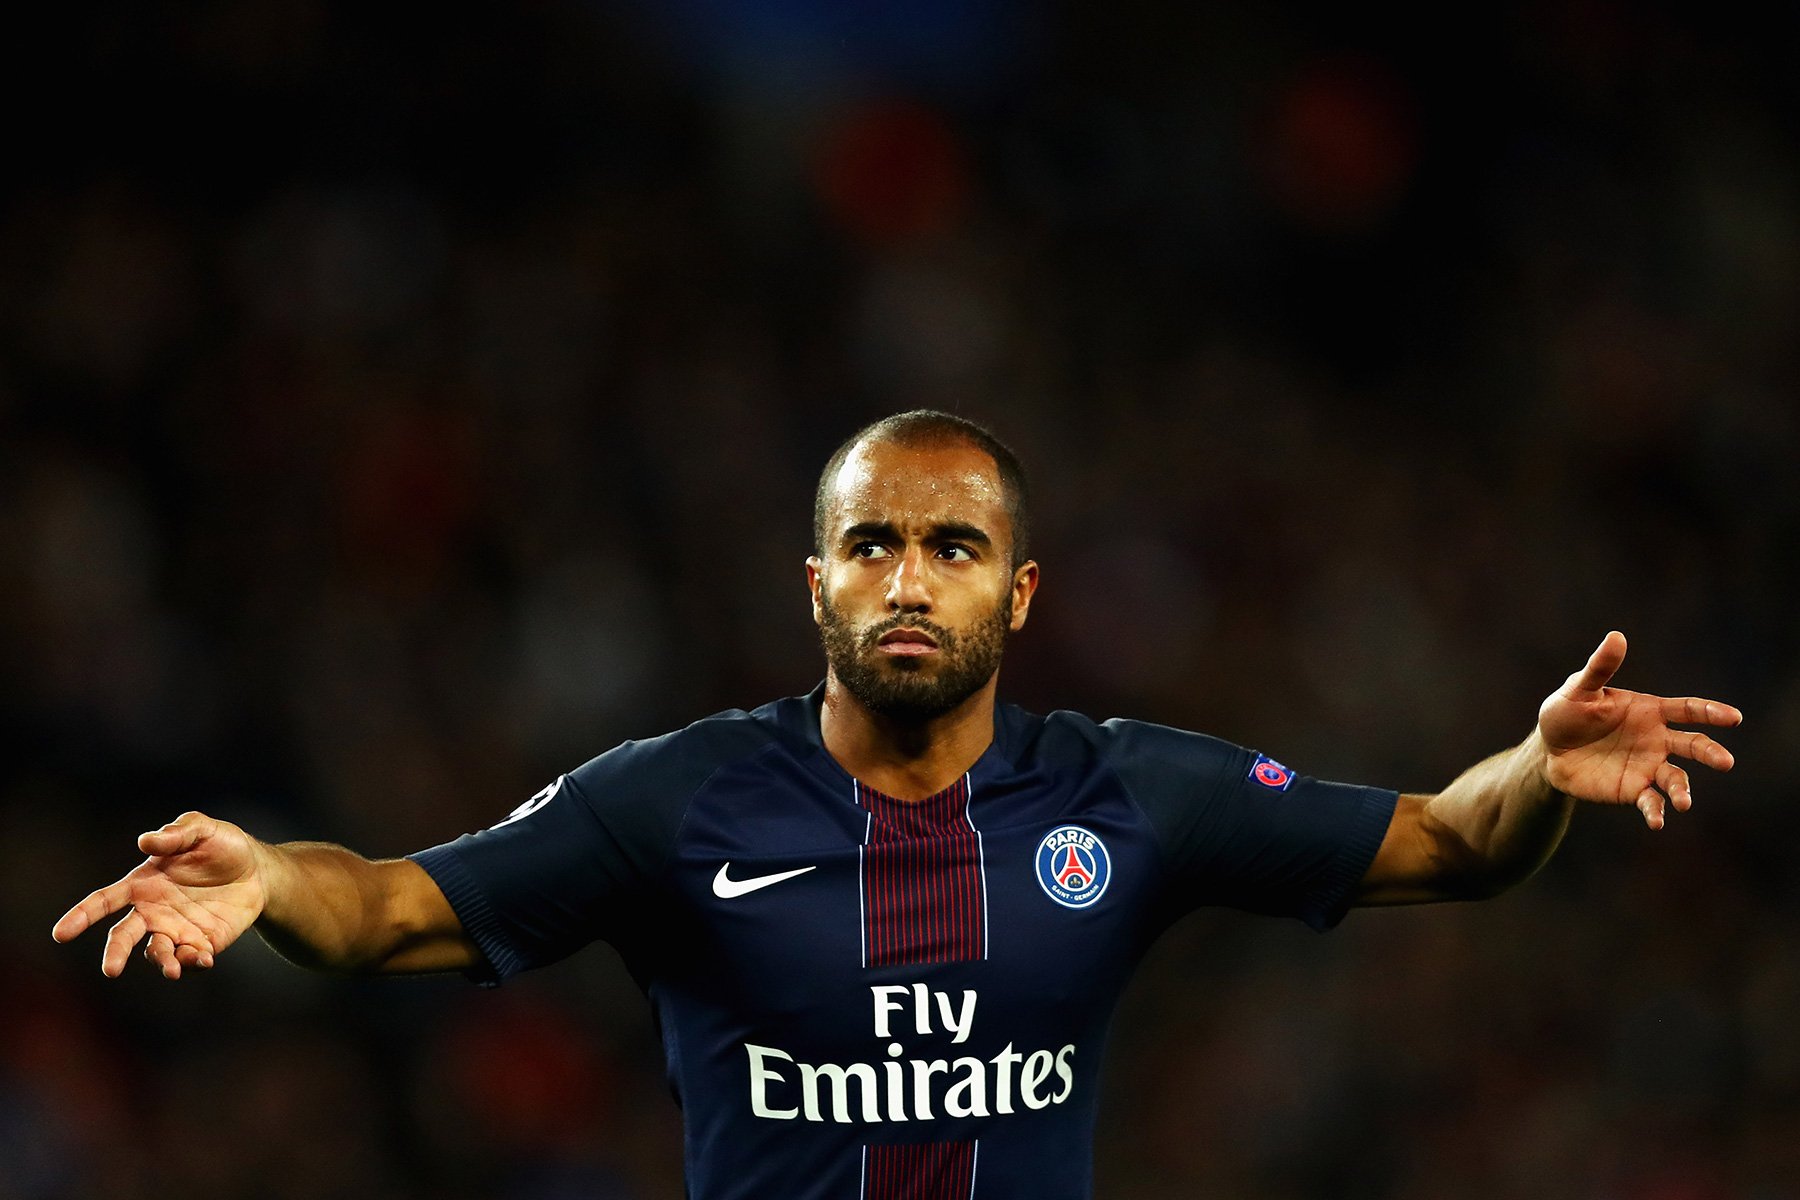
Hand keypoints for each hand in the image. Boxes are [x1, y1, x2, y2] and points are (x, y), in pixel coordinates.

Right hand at [51, 811, 269, 978]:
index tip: (60, 934)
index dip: (80, 916)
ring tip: (173, 969)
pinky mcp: (202, 943)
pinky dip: (193, 963)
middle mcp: (153, 911)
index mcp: (142, 884)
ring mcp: (176, 930)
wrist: (258, 869)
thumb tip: (145, 842)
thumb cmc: (222, 845)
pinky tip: (204, 959)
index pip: (103, 901)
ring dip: (162, 963)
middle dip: (115, 953)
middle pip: (123, 936)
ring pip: (156, 953)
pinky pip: (190, 959)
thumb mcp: (202, 830)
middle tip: (111, 970)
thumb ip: (176, 834)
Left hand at [1538, 632, 1740, 828]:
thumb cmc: (1566, 713)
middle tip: (1725, 762)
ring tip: (1682, 802)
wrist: (1548, 752)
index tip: (1732, 718)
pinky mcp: (1632, 790)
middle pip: (1693, 746)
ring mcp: (1647, 766)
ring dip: (1682, 790)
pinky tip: (1656, 821)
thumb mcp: (1579, 690)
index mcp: (1650, 711)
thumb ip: (1600, 668)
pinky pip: (1650, 802)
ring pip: (1675, 778)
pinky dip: (1656, 812)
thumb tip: (1616, 637)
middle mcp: (1656, 739)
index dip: (1711, 712)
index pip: (1689, 710)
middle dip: (1710, 753)